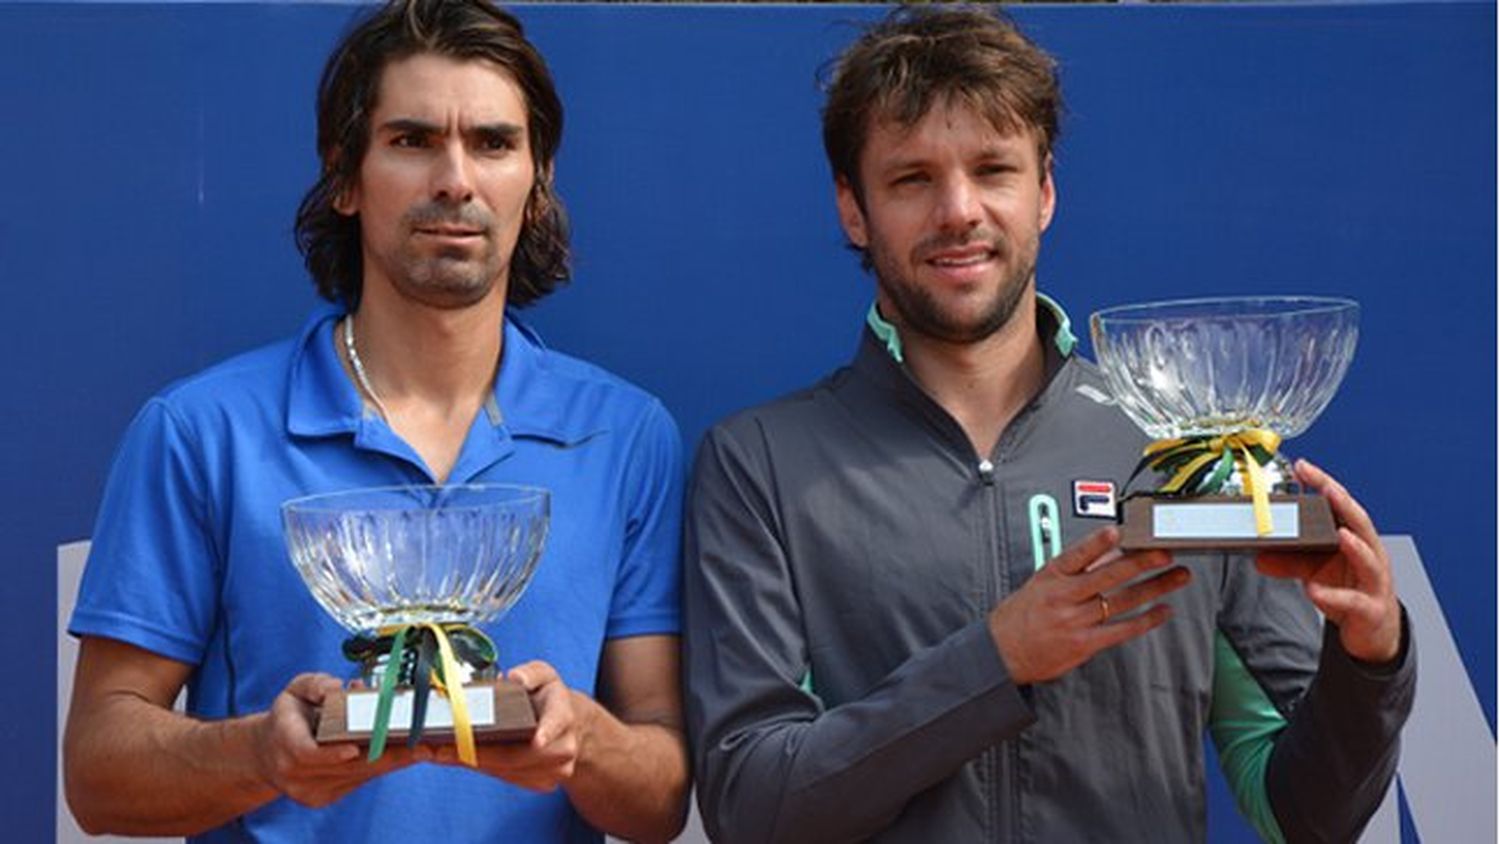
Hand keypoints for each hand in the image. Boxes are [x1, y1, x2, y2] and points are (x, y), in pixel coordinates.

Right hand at [253, 673, 429, 807]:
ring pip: (355, 776)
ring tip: (421, 750)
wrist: (268, 751)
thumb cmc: (289, 717)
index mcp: (284, 741)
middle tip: (418, 747)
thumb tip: (336, 687)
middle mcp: (293, 771)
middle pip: (344, 767)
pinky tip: (402, 756)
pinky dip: (379, 768)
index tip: (353, 749)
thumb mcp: (296, 690)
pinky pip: (356, 782)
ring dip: (389, 763)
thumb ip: (315, 684)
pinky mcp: (322, 798)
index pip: (306, 753)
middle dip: (384, 756)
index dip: (330, 753)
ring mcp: (307, 789)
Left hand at [432, 660, 580, 790]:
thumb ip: (531, 673)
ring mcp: (555, 770)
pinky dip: (481, 768)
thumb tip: (516, 678)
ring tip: (439, 752)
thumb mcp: (544, 675)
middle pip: (519, 755)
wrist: (569, 727)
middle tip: (442, 748)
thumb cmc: (549, 699)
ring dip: (472, 762)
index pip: (557, 722)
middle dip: (479, 753)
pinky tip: (458, 757)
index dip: (546, 732)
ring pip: (507, 771)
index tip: (536, 740)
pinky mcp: (542, 783)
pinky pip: (506, 778)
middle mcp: (564, 746)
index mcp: (564, 714)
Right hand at [989, 526, 1188, 685]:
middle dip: (1142, 562)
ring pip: (1123, 600)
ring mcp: (1076, 621)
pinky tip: (1162, 611)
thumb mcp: (1041, 581)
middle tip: (1165, 552)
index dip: (1099, 543)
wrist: (1002, 651)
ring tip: (1177, 576)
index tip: (1119, 532)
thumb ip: (1075, 568)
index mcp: (1051, 576)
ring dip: (1155, 587)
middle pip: (1110, 576)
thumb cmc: (1021, 615)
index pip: (1078, 554)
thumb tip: (1107, 552)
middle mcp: (1064, 597)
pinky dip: (1145, 620)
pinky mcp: (1085, 643)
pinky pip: (1122, 630)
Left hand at [1256, 459, 1401, 663]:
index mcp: (1356, 540)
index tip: (1303, 467)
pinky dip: (1333, 595)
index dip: (1325, 484)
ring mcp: (1375, 582)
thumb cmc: (1349, 591)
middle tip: (1327, 488)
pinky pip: (1353, 601)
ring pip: (1369, 560)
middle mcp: (1371, 555)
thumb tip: (1258, 556)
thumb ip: (1289, 562)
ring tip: (1339, 534)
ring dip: (1355, 546)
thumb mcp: (1316, 572)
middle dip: (1344, 504)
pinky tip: (1314, 590)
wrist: (1374, 630)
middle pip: (1361, 524)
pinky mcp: (1371, 610)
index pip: (1342, 506)